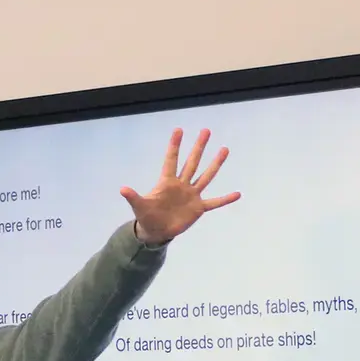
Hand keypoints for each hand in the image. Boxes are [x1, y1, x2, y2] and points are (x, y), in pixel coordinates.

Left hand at [120, 128, 239, 246]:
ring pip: (205, 176)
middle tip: (206, 130)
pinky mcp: (198, 208)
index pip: (171, 160)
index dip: (174, 146)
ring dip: (215, 164)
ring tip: (224, 149)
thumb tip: (122, 189)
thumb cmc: (147, 216)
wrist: (156, 231)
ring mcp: (191, 195)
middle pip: (192, 162)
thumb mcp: (139, 206)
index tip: (178, 130)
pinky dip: (225, 199)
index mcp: (167, 182)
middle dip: (198, 147)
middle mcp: (181, 185)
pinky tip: (237, 194)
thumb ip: (133, 197)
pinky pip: (214, 202)